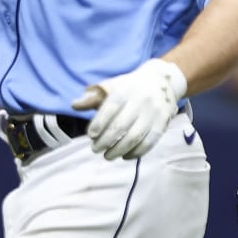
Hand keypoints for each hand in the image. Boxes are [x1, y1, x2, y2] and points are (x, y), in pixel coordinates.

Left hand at [71, 58, 186, 159]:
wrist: (161, 81)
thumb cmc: (130, 87)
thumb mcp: (112, 86)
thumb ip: (93, 97)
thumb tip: (74, 105)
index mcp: (126, 89)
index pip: (111, 107)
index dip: (100, 122)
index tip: (91, 135)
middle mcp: (141, 100)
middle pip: (121, 125)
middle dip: (105, 140)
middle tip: (95, 149)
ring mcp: (153, 113)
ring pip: (135, 137)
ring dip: (119, 150)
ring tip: (107, 156)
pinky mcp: (162, 124)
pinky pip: (149, 143)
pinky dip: (136, 153)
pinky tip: (125, 156)